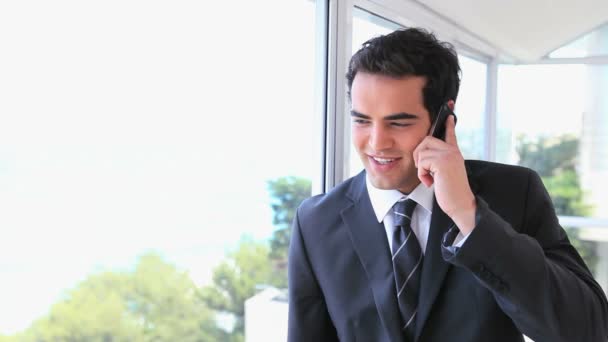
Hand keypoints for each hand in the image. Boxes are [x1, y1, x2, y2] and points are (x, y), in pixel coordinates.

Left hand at [413, 113, 476, 234]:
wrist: (461, 205)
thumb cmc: (451, 192)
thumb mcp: (445, 173)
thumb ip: (439, 161)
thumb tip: (423, 155)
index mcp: (454, 153)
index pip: (450, 134)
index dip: (449, 124)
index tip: (449, 114)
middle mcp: (452, 151)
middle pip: (426, 140)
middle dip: (418, 154)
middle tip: (424, 170)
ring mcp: (448, 155)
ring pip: (421, 151)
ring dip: (420, 167)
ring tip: (430, 178)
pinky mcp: (442, 162)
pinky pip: (421, 162)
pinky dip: (421, 174)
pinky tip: (431, 183)